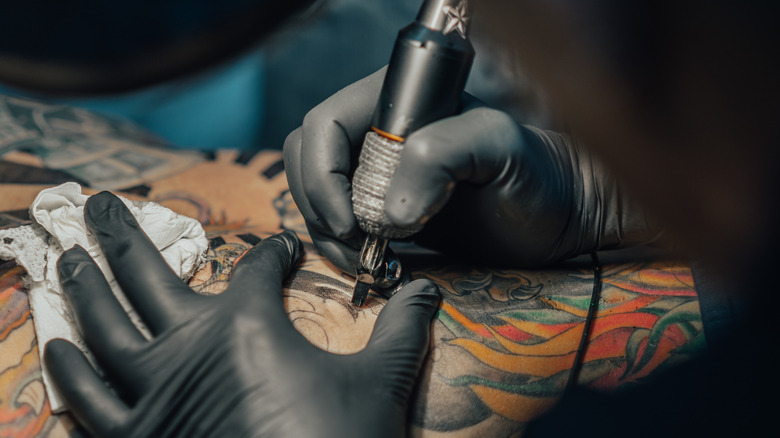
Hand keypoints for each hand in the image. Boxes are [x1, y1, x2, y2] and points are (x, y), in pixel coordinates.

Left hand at [44, 192, 440, 437]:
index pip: (259, 267)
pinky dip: (71, 372)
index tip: (283, 246)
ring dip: (84, 288)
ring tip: (66, 256)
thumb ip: (402, 330)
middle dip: (122, 234)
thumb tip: (426, 290)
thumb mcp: (381, 384)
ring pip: (105, 328)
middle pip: (146, 276)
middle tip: (97, 203)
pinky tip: (57, 348)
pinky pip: (90, 401)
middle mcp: (190, 346)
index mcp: (250, 325)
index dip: (275, 250)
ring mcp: (154, 393)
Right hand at [284, 68, 661, 270]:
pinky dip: (342, 248)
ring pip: (316, 195)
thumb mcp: (501, 148)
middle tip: (357, 247)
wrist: (555, 219)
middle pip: (309, 160)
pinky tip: (375, 263)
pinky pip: (337, 224)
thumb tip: (390, 212)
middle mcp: (379, 134)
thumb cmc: (537, 176)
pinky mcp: (382, 210)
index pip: (325, 125)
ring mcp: (378, 174)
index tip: (350, 220)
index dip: (322, 174)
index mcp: (396, 102)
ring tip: (368, 260)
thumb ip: (445, 153)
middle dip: (319, 207)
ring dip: (327, 233)